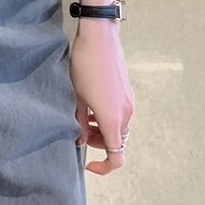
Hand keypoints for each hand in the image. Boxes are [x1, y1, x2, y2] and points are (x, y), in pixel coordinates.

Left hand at [68, 20, 133, 175]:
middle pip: (117, 142)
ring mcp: (128, 101)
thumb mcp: (76, 97)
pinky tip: (91, 103)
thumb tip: (80, 140)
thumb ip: (80, 122)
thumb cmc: (85, 65)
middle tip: (80, 133)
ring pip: (119, 128)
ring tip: (84, 117)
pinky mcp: (127, 91)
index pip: (116, 157)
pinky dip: (108, 116)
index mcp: (113, 119)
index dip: (104, 167)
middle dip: (99, 144)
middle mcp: (126, 113)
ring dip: (103, 130)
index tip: (88, 162)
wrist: (99, 37)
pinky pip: (120, 113)